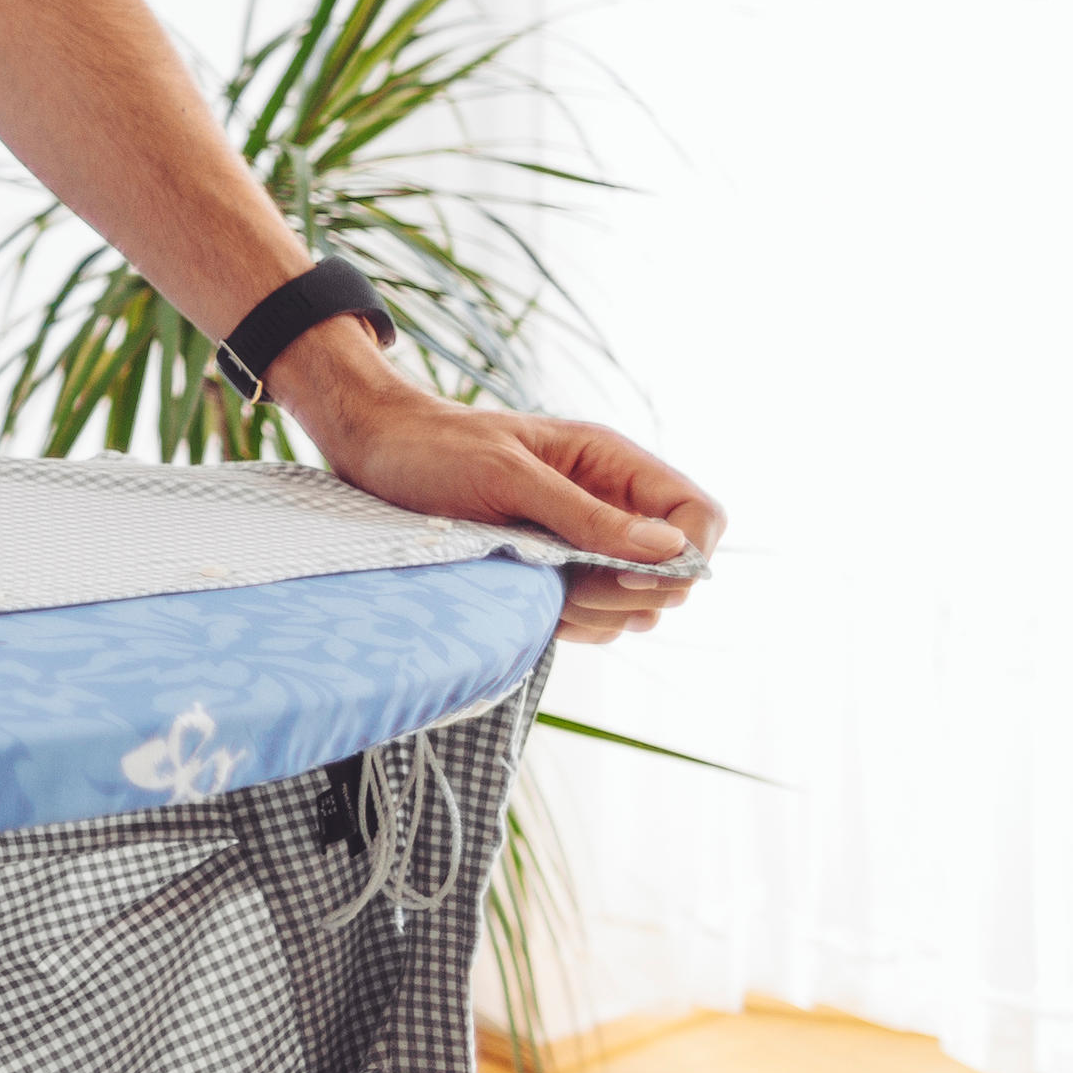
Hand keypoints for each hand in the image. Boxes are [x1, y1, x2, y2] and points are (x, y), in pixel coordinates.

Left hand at [271, 324, 726, 648]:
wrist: (372, 452)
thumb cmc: (434, 449)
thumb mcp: (507, 475)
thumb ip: (586, 513)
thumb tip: (669, 549)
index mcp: (612, 464)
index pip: (700, 516)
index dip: (686, 555)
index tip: (628, 575)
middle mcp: (610, 504)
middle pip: (674, 573)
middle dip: (631, 591)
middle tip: (565, 581)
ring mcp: (584, 542)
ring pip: (636, 603)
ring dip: (599, 612)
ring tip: (535, 586)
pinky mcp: (554, 573)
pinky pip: (596, 617)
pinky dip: (574, 623)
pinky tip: (531, 605)